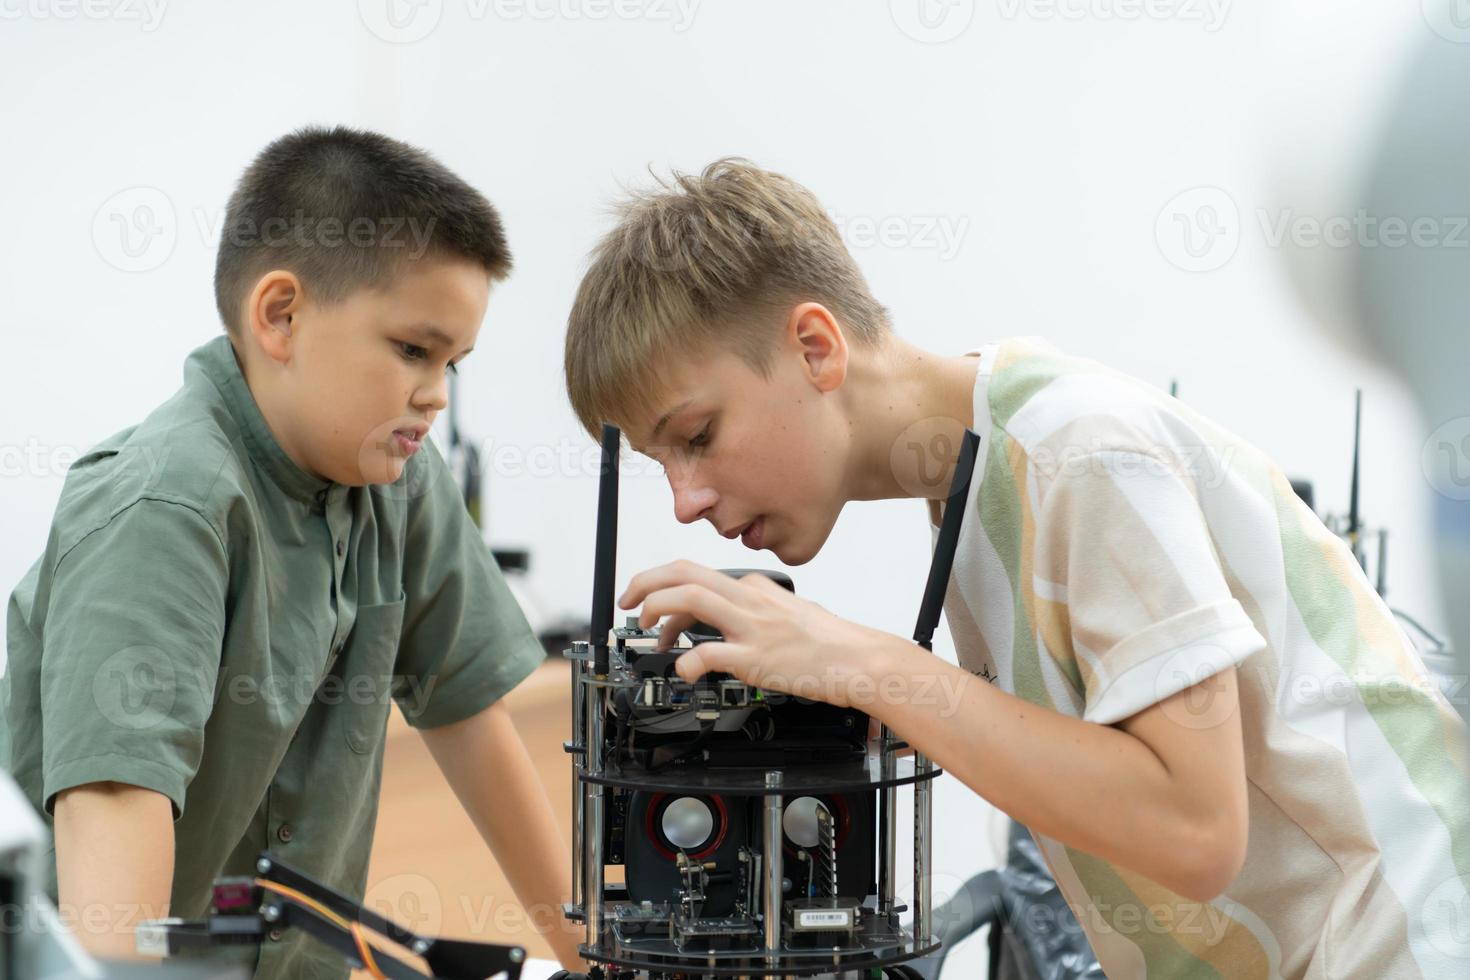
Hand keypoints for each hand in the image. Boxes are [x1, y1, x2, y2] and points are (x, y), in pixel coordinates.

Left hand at [618, 560, 884, 707]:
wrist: (862, 661)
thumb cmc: (834, 642)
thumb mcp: (794, 611)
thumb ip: (763, 607)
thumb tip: (739, 614)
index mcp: (757, 588)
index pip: (700, 575)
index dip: (668, 590)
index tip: (657, 610)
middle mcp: (750, 599)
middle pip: (686, 572)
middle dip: (647, 582)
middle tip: (629, 601)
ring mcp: (751, 627)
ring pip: (691, 597)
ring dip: (657, 608)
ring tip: (648, 629)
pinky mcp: (756, 657)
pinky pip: (709, 652)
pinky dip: (687, 660)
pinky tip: (685, 670)